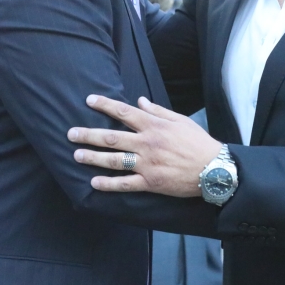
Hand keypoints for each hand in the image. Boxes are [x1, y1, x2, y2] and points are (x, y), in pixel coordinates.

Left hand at [68, 95, 221, 196]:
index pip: (124, 112)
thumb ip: (158, 111)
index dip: (105, 105)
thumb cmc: (198, 142)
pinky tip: (94, 182)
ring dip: (93, 157)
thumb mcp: (180, 120)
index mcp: (154, 126)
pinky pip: (125, 184)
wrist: (213, 168)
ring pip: (114, 160)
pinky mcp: (150, 182)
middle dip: (89, 134)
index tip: (89, 100)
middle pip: (112, 137)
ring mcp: (147, 164)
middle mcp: (147, 143)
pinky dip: (108, 184)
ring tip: (77, 155)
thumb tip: (140, 101)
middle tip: (71, 133)